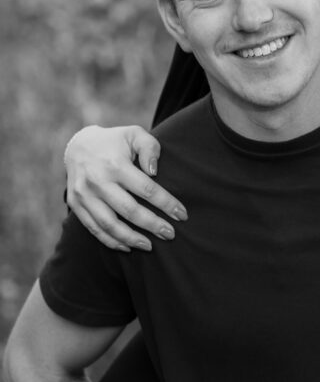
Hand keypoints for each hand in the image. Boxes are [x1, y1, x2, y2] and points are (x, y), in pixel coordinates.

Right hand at [65, 125, 186, 250]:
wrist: (78, 146)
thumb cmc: (115, 141)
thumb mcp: (134, 134)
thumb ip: (149, 148)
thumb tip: (154, 172)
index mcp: (115, 164)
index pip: (146, 189)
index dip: (166, 203)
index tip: (182, 215)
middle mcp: (97, 181)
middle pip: (129, 210)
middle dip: (152, 225)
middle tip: (170, 234)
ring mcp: (83, 195)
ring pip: (109, 225)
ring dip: (131, 239)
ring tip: (150, 246)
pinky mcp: (75, 205)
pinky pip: (94, 228)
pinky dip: (110, 241)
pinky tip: (127, 247)